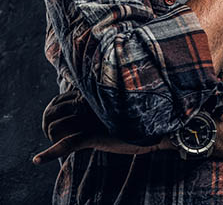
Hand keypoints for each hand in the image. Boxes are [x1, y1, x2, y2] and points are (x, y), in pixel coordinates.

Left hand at [32, 90, 164, 164]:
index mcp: (93, 92)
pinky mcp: (93, 134)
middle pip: (51, 112)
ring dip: (52, 138)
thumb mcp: (120, 104)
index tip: (57, 119)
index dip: (53, 110)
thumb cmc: (141, 115)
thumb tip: (101, 94)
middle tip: (56, 135)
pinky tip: (37, 160)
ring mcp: (89, 118)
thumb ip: (105, 100)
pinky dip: (50, 153)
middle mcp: (89, 102)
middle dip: (48, 125)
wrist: (156, 127)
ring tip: (59, 145)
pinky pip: (66, 143)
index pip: (59, 99)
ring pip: (55, 127)